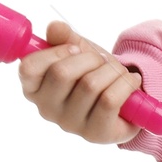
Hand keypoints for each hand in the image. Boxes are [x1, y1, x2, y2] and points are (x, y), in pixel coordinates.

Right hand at [18, 19, 145, 144]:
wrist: (124, 100)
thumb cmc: (93, 73)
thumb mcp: (78, 51)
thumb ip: (64, 37)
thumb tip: (55, 27)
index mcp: (34, 88)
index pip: (28, 68)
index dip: (55, 52)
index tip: (75, 49)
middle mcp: (47, 109)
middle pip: (62, 73)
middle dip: (90, 58)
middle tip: (102, 61)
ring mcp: (70, 124)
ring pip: (90, 85)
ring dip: (112, 70)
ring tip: (119, 72)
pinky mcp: (95, 134)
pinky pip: (110, 100)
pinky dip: (126, 85)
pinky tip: (132, 82)